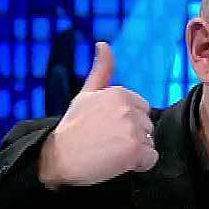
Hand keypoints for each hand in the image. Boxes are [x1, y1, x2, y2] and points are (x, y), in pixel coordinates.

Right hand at [37, 42, 159, 187]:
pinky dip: (139, 165)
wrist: (57, 158)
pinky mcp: (135, 150)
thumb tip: (104, 44)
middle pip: (147, 127)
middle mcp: (128, 108)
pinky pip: (151, 160)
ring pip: (150, 143)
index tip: (107, 129)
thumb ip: (101, 70)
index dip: (127, 123)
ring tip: (110, 152)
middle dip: (133, 137)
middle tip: (107, 142)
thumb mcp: (85, 94)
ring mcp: (132, 129)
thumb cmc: (71, 129)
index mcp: (119, 93)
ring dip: (135, 152)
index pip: (142, 109)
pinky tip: (118, 163)